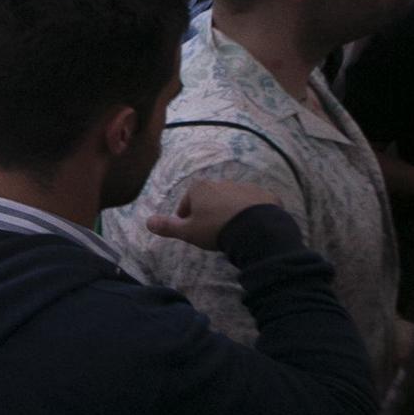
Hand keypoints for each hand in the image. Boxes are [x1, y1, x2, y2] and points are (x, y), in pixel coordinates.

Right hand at [146, 179, 281, 249]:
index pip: (188, 199)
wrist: (256, 229)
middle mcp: (222, 182)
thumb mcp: (188, 232)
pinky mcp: (266, 195)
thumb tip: (147, 222)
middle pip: (210, 197)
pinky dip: (251, 211)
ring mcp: (245, 187)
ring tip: (232, 228)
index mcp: (200, 188)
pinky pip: (255, 203)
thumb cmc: (215, 228)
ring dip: (230, 209)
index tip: (190, 227)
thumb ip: (167, 226)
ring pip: (233, 198)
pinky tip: (251, 225)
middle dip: (209, 209)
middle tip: (211, 229)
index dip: (186, 214)